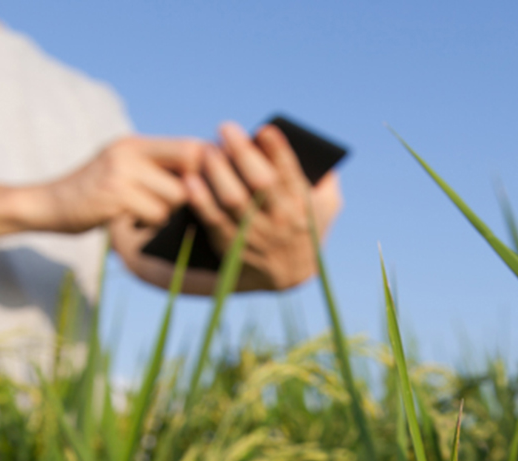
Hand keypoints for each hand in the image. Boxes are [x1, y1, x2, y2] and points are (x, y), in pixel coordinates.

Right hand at [27, 136, 204, 232]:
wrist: (47, 205)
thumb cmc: (93, 194)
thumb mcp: (123, 169)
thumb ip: (156, 168)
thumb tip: (206, 173)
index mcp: (136, 143)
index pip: (190, 146)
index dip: (207, 168)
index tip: (205, 187)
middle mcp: (130, 151)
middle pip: (191, 171)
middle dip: (190, 192)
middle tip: (172, 204)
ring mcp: (122, 171)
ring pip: (176, 197)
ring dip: (167, 211)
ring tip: (142, 211)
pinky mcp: (115, 195)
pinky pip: (157, 214)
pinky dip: (149, 223)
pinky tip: (130, 220)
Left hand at [184, 122, 342, 291]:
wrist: (290, 276)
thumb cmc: (306, 228)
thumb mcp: (327, 206)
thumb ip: (326, 178)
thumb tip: (314, 146)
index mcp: (303, 205)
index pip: (291, 173)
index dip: (277, 149)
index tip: (264, 129)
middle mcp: (281, 220)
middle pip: (260, 182)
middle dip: (241, 152)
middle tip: (225, 128)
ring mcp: (256, 235)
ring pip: (233, 199)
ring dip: (217, 171)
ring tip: (207, 150)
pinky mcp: (233, 247)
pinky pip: (213, 220)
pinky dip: (200, 199)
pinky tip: (190, 179)